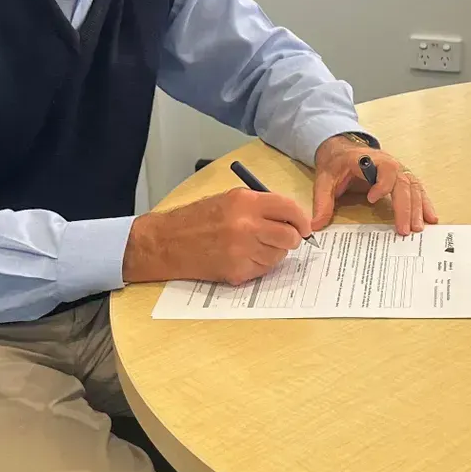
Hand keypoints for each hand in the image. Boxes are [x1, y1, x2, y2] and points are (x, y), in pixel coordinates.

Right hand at [122, 187, 312, 284]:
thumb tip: (291, 218)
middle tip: (284, 239)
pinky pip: (264, 270)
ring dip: (273, 253)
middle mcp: (246, 225)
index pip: (289, 208)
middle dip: (291, 239)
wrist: (166, 242)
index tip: (304, 226)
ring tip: (253, 247)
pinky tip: (242, 258)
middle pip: (290, 236)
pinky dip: (259, 266)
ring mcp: (242, 251)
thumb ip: (261, 206)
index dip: (301, 219)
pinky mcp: (237, 271)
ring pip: (279, 256)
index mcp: (245, 201)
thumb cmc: (197, 219)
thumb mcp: (229, 199)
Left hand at [312, 135, 438, 235]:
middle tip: (405, 230)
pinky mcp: (401, 178)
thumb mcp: (324, 180)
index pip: (384, 168)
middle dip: (406, 206)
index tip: (372, 199)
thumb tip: (316, 225)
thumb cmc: (335, 165)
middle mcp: (388, 163)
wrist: (342, 151)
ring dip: (418, 208)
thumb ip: (322, 201)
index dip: (382, 184)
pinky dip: (425, 203)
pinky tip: (431, 217)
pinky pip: (417, 189)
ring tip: (419, 229)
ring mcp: (397, 170)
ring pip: (413, 187)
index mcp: (369, 159)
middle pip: (403, 182)